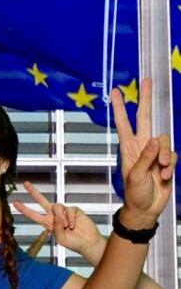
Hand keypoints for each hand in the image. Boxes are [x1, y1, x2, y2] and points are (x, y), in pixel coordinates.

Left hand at [14, 181, 104, 260]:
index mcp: (48, 223)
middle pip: (42, 201)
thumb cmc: (74, 243)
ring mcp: (63, 212)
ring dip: (61, 217)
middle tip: (26, 184)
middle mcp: (54, 216)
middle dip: (34, 192)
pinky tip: (73, 225)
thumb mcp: (62, 240)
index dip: (25, 209)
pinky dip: (70, 218)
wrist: (88, 242)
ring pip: (56, 206)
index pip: (34, 215)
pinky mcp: (73, 210)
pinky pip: (68, 209)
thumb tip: (56, 217)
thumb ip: (56, 229)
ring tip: (68, 226)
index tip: (15, 203)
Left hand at [113, 80, 176, 227]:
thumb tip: (153, 140)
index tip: (115, 91)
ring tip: (160, 171)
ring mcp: (155, 153)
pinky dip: (170, 167)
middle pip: (145, 117)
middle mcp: (141, 146)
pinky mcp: (167, 161)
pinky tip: (164, 177)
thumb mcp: (135, 176)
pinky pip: (173, 156)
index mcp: (128, 147)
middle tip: (146, 81)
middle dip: (145, 99)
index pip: (124, 122)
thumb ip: (144, 158)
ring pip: (165, 140)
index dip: (119, 107)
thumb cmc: (134, 193)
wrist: (146, 208)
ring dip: (164, 156)